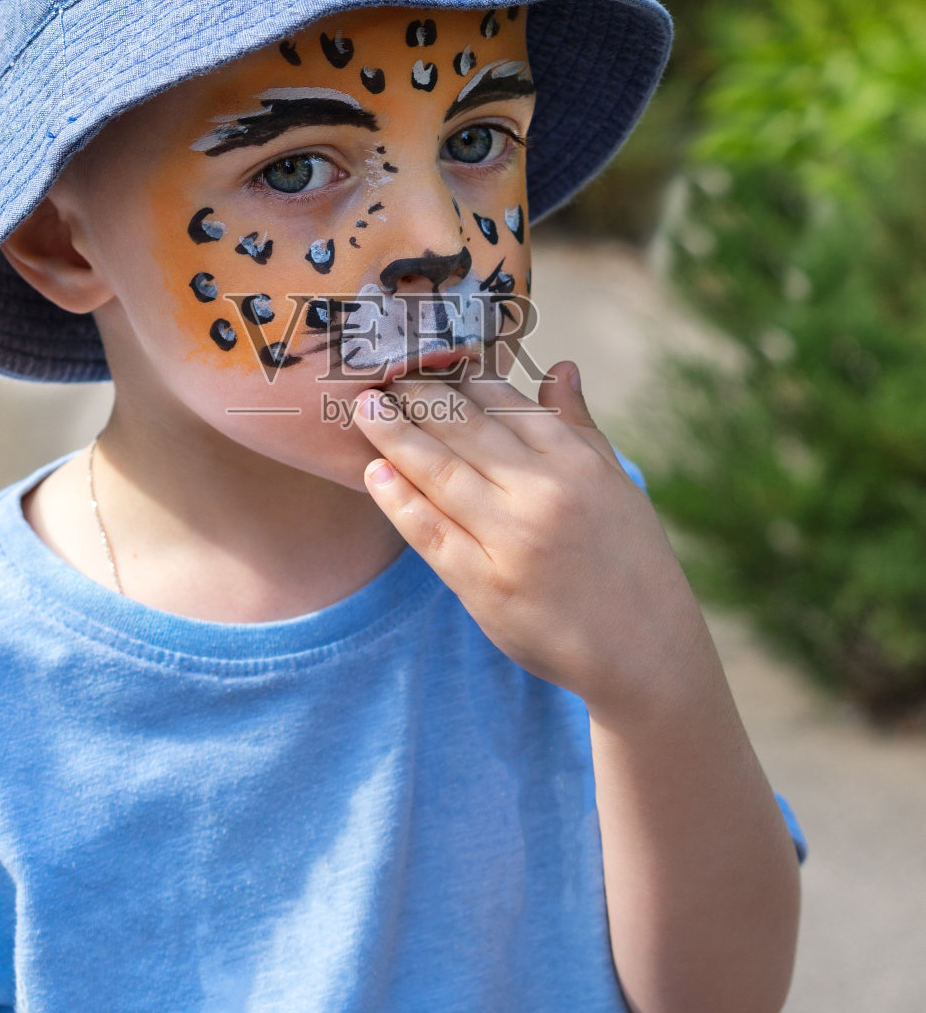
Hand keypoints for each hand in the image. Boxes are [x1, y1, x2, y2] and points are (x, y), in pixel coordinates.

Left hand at [354, 362, 707, 720]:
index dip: (460, 378)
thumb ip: (580, 426)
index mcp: (576, 462)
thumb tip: (560, 367)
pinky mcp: (486, 585)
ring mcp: (512, 540)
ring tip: (365, 408)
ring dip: (396, 435)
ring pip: (441, 473)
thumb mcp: (618, 484)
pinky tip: (375, 472)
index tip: (426, 359)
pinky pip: (431, 533)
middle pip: (465, 430)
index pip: (505, 403)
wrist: (647, 652)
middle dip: (417, 396)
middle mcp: (543, 493)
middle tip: (381, 373)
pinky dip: (400, 500)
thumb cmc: (631, 561)